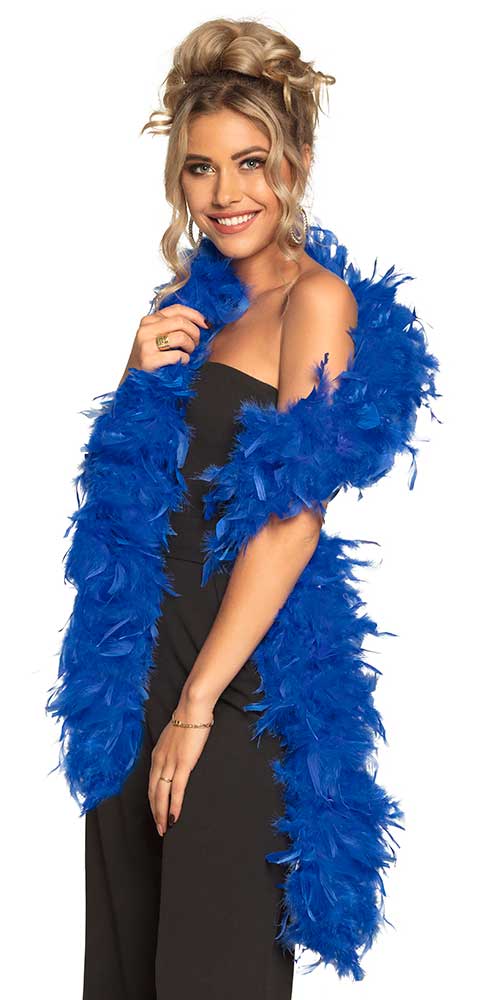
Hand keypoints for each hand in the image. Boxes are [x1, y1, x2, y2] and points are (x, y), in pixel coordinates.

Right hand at [119, 305, 208, 384]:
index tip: (205, 324)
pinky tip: (180, 363)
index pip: (176, 309)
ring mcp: (146, 344)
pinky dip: (184, 360)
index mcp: (149, 320)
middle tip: (195, 344)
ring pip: (181, 337)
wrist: (137, 380)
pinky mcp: (149, 360)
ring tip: (187, 354)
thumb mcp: (158, 336)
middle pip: (181, 322)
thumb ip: (172, 326)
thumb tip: (201, 321)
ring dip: (190, 347)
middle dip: (194, 333)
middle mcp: (146, 329)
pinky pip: (178, 355)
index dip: (195, 315)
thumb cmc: (152, 359)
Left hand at [148, 691, 214, 836]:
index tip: (156, 813)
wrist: (193, 708)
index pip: (151, 783)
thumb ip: (173, 749)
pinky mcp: (183, 764)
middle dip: (155, 813)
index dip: (152, 801)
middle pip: (153, 793)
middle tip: (159, 828)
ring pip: (161, 795)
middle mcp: (159, 761)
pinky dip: (174, 806)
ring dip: (162, 814)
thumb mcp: (175, 737)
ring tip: (165, 829)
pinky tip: (175, 818)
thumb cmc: (188, 720)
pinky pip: (176, 790)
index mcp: (157, 755)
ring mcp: (170, 763)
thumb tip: (178, 757)